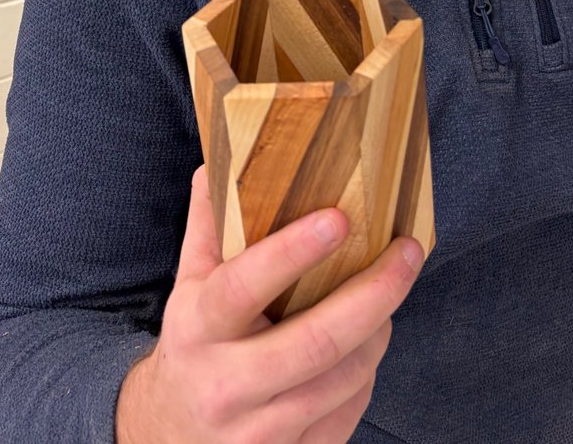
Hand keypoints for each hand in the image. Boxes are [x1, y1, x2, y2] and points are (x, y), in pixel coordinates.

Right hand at [116, 165, 423, 442]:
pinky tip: (368, 345)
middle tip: (408, 253)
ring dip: (378, 331)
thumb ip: (208, 223)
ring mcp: (256, 434)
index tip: (341, 217)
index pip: (246, 283)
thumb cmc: (193, 344)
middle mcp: (224, 384)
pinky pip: (346, 414)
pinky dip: (367, 375)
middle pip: (316, 341)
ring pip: (343, 378)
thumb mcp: (190, 283)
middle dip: (374, 293)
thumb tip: (219, 158)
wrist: (164, 437)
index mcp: (198, 326)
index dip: (294, 251)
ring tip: (390, 293)